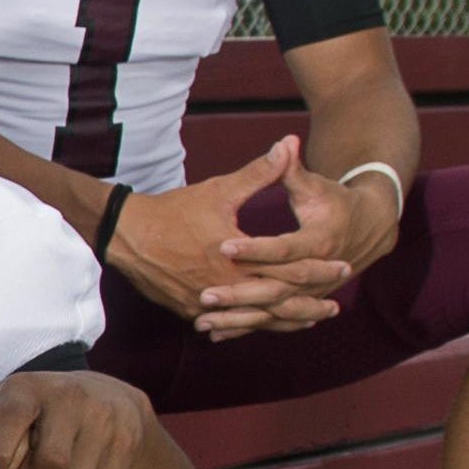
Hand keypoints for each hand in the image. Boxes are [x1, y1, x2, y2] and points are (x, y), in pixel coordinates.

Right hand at [112, 150, 354, 337]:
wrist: (123, 235)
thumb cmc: (172, 211)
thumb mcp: (219, 190)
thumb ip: (259, 172)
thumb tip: (288, 144)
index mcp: (236, 259)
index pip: (289, 269)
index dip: (320, 269)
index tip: (345, 266)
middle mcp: (224, 288)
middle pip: (278, 303)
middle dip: (309, 304)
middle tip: (336, 306)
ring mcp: (205, 305)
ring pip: (255, 319)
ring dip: (284, 320)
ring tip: (310, 319)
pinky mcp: (190, 311)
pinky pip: (229, 323)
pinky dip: (252, 324)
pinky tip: (267, 324)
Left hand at [199, 130, 390, 327]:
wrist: (372, 226)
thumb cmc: (336, 201)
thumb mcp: (314, 186)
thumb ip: (290, 170)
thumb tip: (284, 141)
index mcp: (320, 241)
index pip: (284, 249)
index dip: (255, 248)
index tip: (223, 246)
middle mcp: (319, 273)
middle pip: (274, 287)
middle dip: (238, 294)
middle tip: (203, 294)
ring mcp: (313, 292)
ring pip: (271, 311)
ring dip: (237, 318)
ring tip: (201, 320)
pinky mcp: (304, 303)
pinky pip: (272, 320)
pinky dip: (245, 327)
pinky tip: (215, 334)